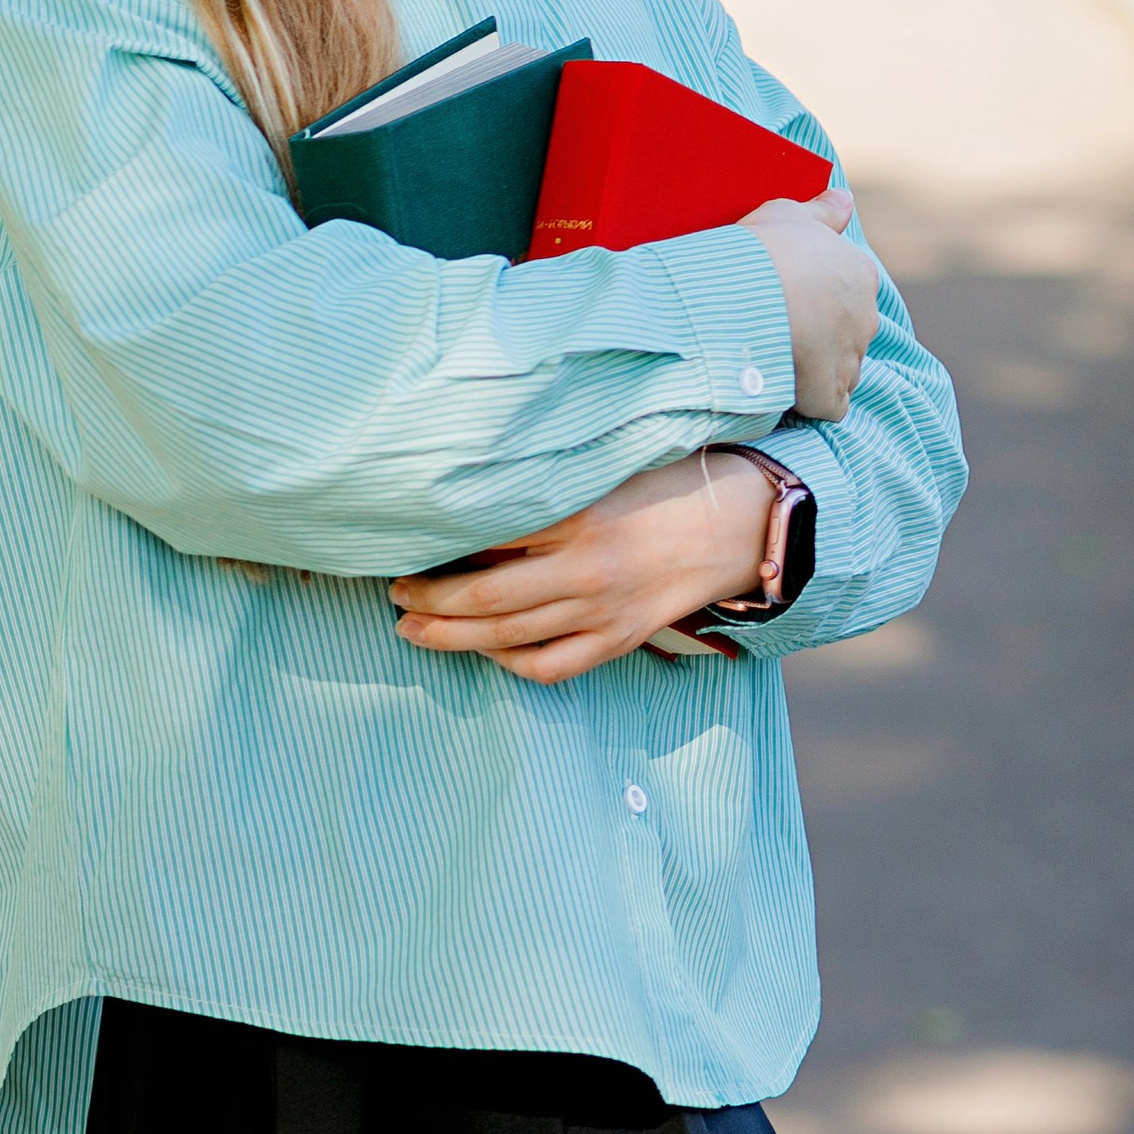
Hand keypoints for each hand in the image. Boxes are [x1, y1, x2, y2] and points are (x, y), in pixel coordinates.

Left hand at [391, 451, 773, 683]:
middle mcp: (585, 569)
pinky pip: (553, 665)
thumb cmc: (668, 483)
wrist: (741, 523)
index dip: (437, 548)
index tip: (402, 545)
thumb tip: (478, 493)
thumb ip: (548, 483)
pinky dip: (511, 663)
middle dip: (429, 598)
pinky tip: (484, 651)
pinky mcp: (620, 639)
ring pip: (510, 637)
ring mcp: (603, 611)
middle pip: (485, 595)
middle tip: (392, 594)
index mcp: (577, 516)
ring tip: (413, 629)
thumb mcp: (605, 468)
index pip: (487, 539)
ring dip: (453, 636)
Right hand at [739, 191, 878, 420]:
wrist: (754, 293)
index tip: (792, 298)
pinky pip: (830, 404)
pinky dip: (814, 403)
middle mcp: (866, 315)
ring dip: (820, 370)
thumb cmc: (769, 248)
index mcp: (859, 272)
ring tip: (781, 364)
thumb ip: (823, 211)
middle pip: (851, 331)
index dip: (822, 298)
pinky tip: (790, 396)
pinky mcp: (831, 391)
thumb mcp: (791, 213)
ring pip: (843, 368)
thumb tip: (847, 200)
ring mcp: (851, 356)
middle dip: (824, 336)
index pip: (852, 290)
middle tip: (782, 331)